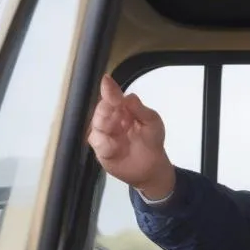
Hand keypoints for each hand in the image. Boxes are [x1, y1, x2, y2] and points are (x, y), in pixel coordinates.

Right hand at [87, 75, 174, 196]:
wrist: (152, 167)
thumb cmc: (151, 140)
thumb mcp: (152, 122)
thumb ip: (140, 109)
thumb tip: (128, 96)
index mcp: (122, 108)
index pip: (112, 95)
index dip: (109, 89)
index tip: (106, 82)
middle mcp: (110, 118)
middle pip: (101, 108)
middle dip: (106, 107)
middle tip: (115, 106)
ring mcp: (103, 133)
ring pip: (96, 124)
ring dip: (105, 123)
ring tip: (117, 128)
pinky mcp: (101, 148)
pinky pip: (97, 142)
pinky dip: (105, 143)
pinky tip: (114, 145)